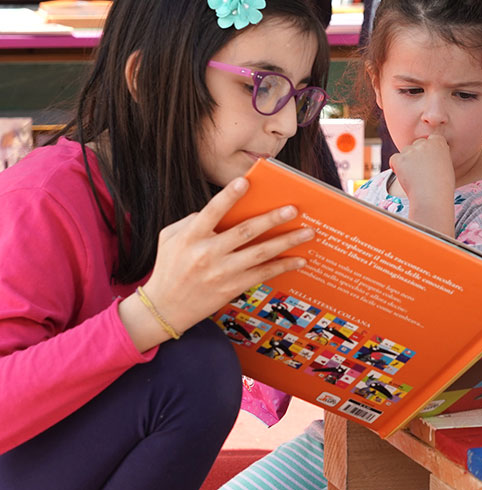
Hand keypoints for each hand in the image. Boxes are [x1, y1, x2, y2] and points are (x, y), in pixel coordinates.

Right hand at [123, 176, 313, 347]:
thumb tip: (224, 209)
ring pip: (260, 253)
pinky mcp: (232, 287)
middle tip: (294, 208)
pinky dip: (283, 266)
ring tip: (308, 232)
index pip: (211, 212)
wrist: (165, 308)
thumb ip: (192, 220)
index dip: (229, 195)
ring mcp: (222, 272)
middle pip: (245, 231)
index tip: (246, 181)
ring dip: (287, 241)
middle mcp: (207, 254)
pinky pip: (263, 274)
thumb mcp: (170, 238)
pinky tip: (299, 259)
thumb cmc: (169, 267)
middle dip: (272, 219)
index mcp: (190, 237)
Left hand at [389, 135, 456, 235]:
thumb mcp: (446, 165)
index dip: (429, 150)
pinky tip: (406, 177)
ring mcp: (411, 150)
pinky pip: (394, 159)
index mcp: (439, 143)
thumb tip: (430, 155)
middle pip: (416, 144)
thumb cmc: (442, 187)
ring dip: (407, 161)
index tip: (430, 161)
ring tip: (415, 177)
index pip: (431, 139)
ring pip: (405, 152)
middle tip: (421, 172)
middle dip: (417, 155)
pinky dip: (397, 167)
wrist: (432, 197)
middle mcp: (424, 143)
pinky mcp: (399, 158)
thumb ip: (437, 156)